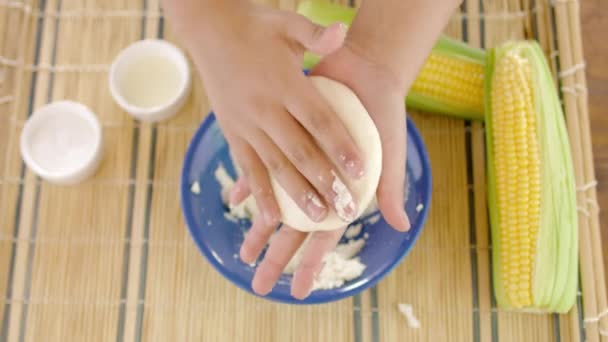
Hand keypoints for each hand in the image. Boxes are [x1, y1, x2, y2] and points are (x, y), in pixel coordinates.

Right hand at [169, 2, 364, 227]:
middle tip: (346, 208)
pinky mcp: (232, 132)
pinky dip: (259, 193)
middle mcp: (265, 108)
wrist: (209, 28)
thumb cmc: (257, 26)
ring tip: (317, 218)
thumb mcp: (289, 23)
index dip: (340, 145)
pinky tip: (272, 216)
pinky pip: (247, 167)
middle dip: (324, 181)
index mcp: (284, 83)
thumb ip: (317, 35)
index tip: (360, 170)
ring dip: (297, 194)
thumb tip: (342, 34)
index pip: (319, 120)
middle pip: (300, 150)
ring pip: (275, 165)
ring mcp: (246, 123)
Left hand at [233, 42, 410, 299]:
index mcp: (344, 194)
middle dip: (277, 256)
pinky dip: (251, 182)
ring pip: (277, 205)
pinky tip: (235, 198)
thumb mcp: (390, 152)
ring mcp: (302, 166)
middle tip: (258, 283)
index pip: (325, 236)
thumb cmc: (384, 114)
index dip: (311, 263)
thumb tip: (400, 226)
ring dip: (260, 228)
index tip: (298, 291)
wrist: (365, 70)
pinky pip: (264, 166)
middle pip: (295, 229)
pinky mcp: (287, 142)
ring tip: (242, 252)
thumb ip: (389, 188)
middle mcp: (320, 185)